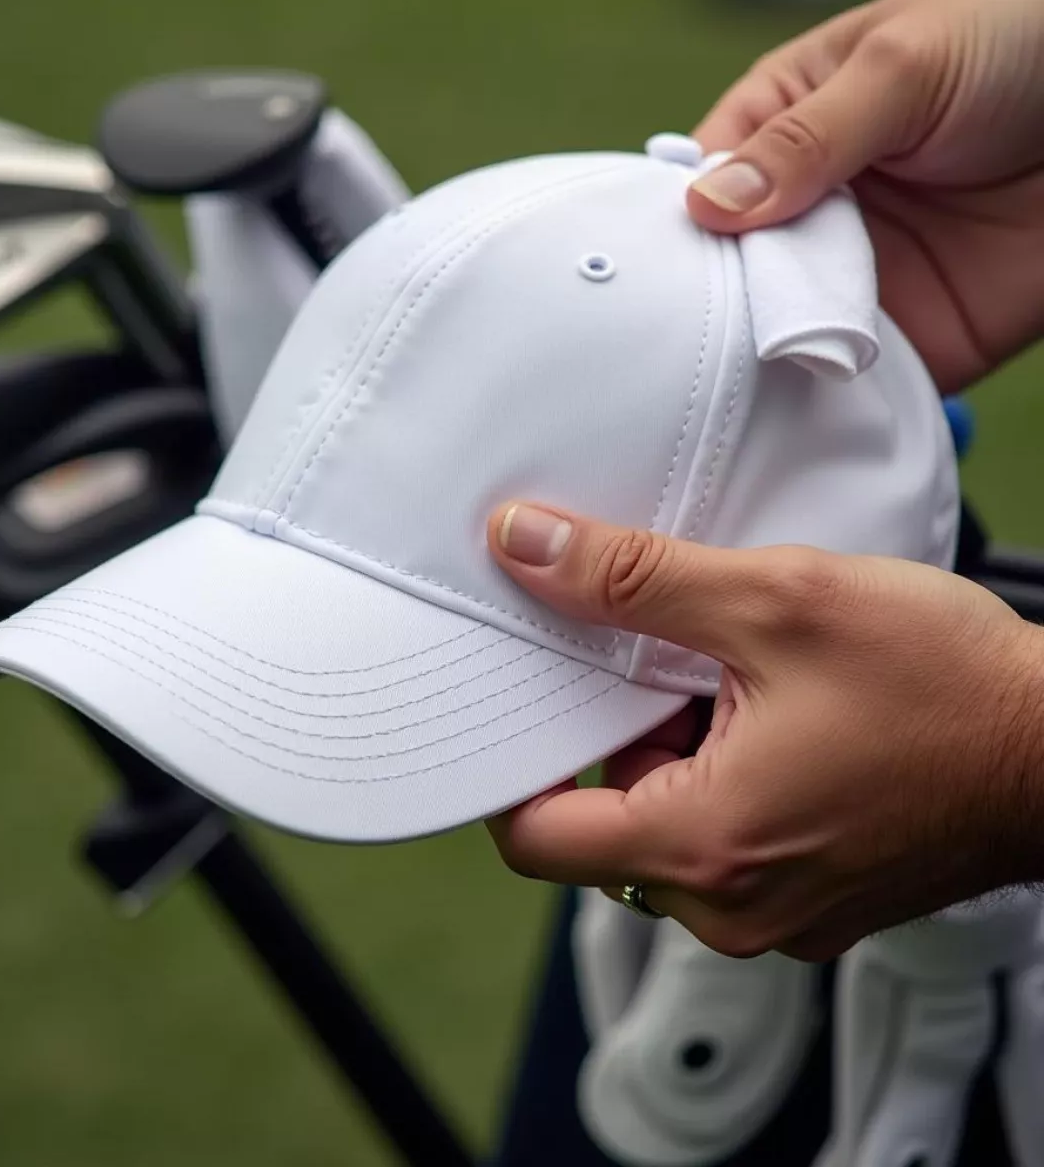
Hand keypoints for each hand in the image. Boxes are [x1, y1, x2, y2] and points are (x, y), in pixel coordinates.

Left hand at [483, 502, 1043, 961]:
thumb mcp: (774, 601)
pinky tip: (775, 718)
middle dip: (618, 737)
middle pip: (600, 826)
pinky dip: (722, 781)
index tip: (530, 702)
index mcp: (704, 847)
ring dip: (676, 753)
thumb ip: (632, 576)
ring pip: (663, 830)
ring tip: (741, 686)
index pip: (533, 839)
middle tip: (673, 664)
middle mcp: (731, 908)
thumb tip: (526, 546)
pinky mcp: (811, 902)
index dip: (512, 763)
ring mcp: (775, 916)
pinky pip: (722, 844)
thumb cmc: (950, 687)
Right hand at [686, 0, 1043, 393]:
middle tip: (679, 345)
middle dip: (705, 308)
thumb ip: (808, 136)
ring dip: (756, 360)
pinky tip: (784, 413)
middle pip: (722, 276)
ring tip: (723, 387)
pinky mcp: (897, 343)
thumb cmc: (1020, 43)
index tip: (650, 273)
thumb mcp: (902, 65)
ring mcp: (847, 282)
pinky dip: (816, 402)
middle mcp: (802, 214)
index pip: (698, 189)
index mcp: (781, 132)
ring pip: (772, 336)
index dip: (674, 229)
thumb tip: (707, 205)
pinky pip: (840, 383)